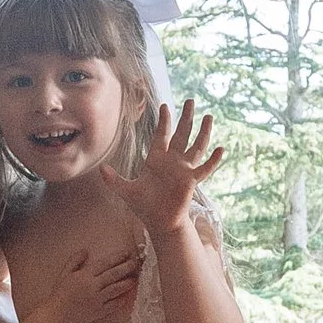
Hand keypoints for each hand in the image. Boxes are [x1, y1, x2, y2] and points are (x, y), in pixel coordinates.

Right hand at [46, 239, 142, 322]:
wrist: (57, 315)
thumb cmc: (59, 293)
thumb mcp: (64, 273)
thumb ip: (75, 260)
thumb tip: (86, 250)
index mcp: (85, 275)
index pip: (105, 264)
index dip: (117, 258)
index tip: (126, 253)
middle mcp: (93, 286)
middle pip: (113, 275)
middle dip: (126, 267)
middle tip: (135, 263)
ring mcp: (97, 300)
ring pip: (116, 289)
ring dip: (127, 283)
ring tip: (135, 278)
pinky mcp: (99, 312)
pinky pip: (113, 305)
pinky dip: (121, 300)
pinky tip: (127, 296)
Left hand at [103, 100, 222, 235]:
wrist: (159, 222)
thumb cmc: (144, 206)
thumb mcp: (126, 191)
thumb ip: (114, 180)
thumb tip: (101, 169)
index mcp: (156, 159)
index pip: (161, 135)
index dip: (163, 121)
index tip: (165, 106)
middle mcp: (172, 161)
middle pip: (181, 134)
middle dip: (186, 117)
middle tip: (191, 100)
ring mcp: (184, 170)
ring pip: (196, 146)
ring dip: (203, 132)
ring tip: (209, 116)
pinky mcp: (191, 181)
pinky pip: (205, 169)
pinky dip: (213, 160)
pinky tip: (221, 149)